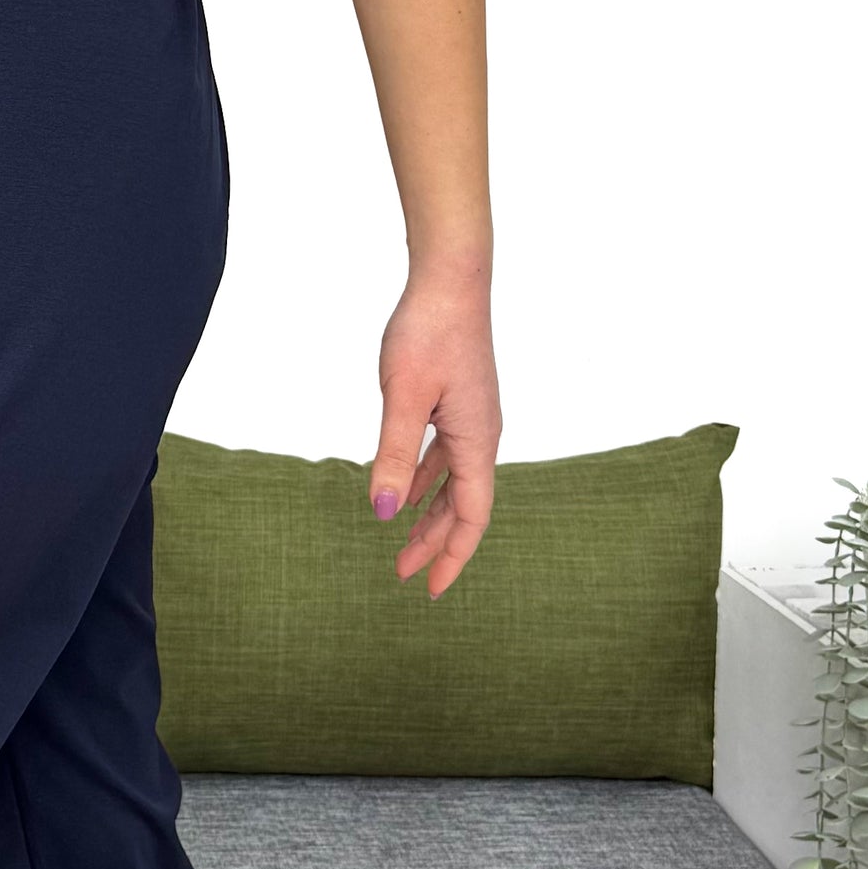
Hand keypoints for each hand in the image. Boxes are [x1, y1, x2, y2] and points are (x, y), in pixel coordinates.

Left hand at [368, 270, 500, 599]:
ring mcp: (472, 418)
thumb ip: (394, 456)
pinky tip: (407, 490)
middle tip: (404, 576)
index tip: (429, 588)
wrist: (451, 279)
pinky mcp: (458, 402)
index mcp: (478, 440)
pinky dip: (427, 479)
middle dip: (436, 543)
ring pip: (454, 482)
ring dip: (430, 514)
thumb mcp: (403, 398)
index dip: (451, 555)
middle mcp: (482, 435)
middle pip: (464, 506)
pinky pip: (445, 456)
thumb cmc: (429, 332)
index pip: (471, 516)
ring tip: (402, 543)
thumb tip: (385, 513)